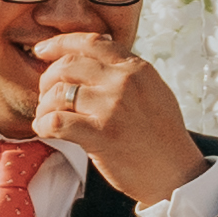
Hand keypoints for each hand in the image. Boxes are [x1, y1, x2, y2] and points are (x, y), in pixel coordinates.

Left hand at [32, 32, 201, 203]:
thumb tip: (98, 49)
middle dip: (47, 78)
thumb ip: (128, 72)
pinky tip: (45, 131)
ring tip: (46, 116)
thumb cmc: (162, 136)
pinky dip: (43, 126)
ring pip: (57, 93)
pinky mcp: (101, 136)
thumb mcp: (153, 91)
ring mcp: (112, 108)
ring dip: (44, 106)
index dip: (59, 43)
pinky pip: (55, 122)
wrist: (175, 174)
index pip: (91, 42)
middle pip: (68, 65)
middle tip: (44, 94)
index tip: (41, 50)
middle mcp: (124, 83)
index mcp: (137, 69)